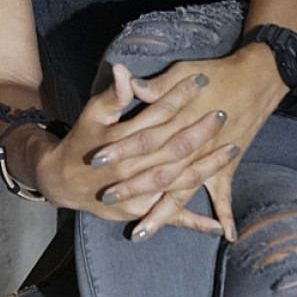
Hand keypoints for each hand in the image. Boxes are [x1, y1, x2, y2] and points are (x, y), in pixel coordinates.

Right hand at [33, 63, 231, 234]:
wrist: (63, 180)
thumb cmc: (82, 140)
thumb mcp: (93, 113)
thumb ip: (113, 95)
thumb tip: (123, 70)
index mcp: (122, 140)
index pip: (157, 114)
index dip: (179, 96)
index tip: (201, 80)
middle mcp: (132, 168)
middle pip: (173, 147)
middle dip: (200, 130)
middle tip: (223, 112)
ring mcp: (137, 193)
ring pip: (178, 180)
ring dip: (207, 167)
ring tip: (233, 150)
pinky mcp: (139, 210)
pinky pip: (170, 216)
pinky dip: (194, 221)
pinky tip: (219, 226)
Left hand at [89, 44, 287, 240]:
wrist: (257, 77)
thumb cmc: (217, 73)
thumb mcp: (182, 71)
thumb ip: (157, 85)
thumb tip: (130, 83)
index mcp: (179, 119)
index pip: (142, 137)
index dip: (120, 148)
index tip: (96, 160)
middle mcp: (193, 144)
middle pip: (158, 169)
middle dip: (132, 186)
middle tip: (107, 198)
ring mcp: (211, 158)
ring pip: (181, 190)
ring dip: (162, 211)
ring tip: (141, 231)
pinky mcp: (227, 163)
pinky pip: (223, 193)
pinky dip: (224, 214)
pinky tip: (224, 235)